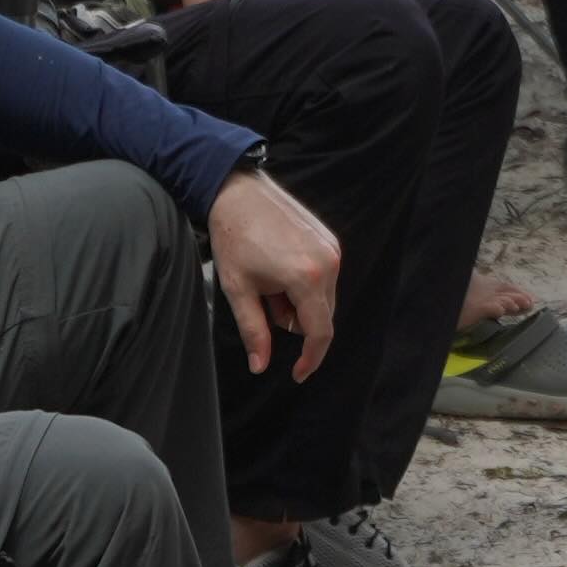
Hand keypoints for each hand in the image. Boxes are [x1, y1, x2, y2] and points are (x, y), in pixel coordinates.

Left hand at [207, 167, 339, 381]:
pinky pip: (324, 276)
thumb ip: (254, 332)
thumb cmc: (234, 239)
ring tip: (269, 283)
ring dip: (299, 303)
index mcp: (306, 278)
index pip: (320, 332)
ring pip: (323, 297)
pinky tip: (279, 269)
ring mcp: (332, 248)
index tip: (298, 374)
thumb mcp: (239, 291)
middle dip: (295, 322)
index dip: (311, 358)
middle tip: (264, 306)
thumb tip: (260, 366)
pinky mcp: (329, 239)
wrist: (237, 193)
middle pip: (323, 316)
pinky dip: (304, 284)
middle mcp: (328, 263)